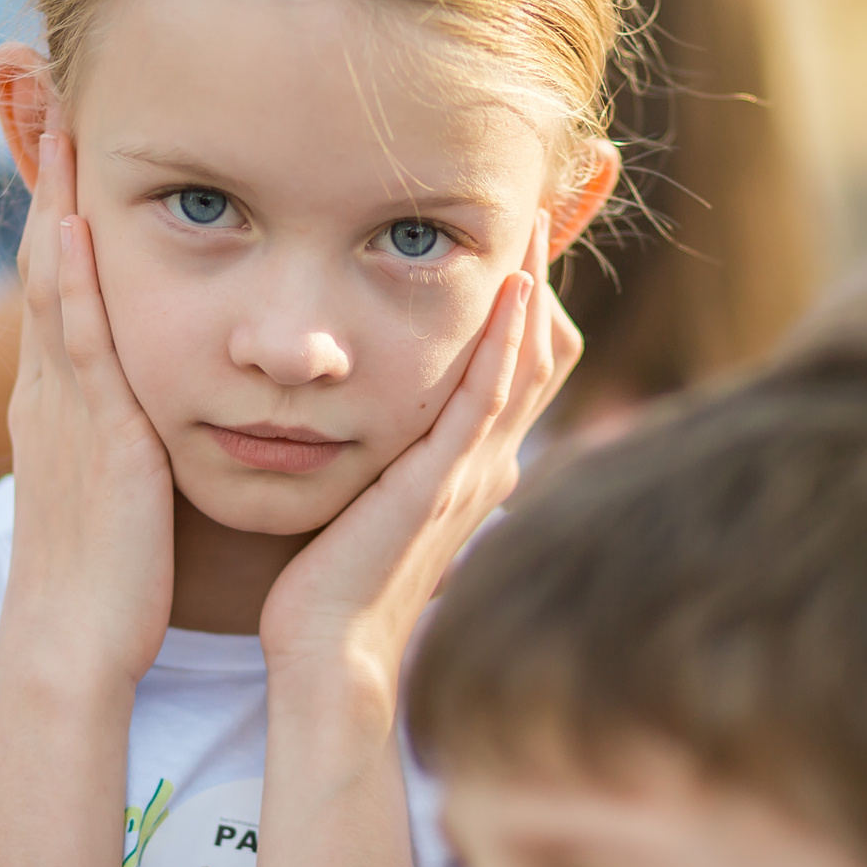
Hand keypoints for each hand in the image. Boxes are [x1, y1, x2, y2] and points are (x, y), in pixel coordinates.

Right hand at [0, 129, 176, 692]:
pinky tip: (74, 225)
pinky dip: (70, 277)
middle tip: (41, 88)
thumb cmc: (109, 578)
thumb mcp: (117, 483)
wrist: (75, 643)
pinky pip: (76, 340)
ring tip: (56, 118)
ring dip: (54, 197)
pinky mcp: (94, 433)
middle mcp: (52, 388)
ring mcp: (65, 406)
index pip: (57, 277)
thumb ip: (132, 431)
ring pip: (51, 279)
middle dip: (45, 174)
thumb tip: (154, 401)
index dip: (60, 202)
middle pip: (43, 255)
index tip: (68, 131)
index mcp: (62, 399)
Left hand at [258, 212, 579, 715]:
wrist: (327, 656)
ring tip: (531, 221)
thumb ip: (373, 461)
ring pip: (526, 364)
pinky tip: (515, 287)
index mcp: (466, 468)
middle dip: (538, 279)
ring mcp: (471, 474)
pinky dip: (508, 340)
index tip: (506, 243)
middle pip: (537, 355)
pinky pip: (490, 398)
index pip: (513, 370)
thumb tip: (354, 422)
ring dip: (533, 287)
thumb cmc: (328, 588)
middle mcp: (483, 465)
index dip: (519, 305)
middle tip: (531, 209)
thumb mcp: (362, 505)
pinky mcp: (444, 483)